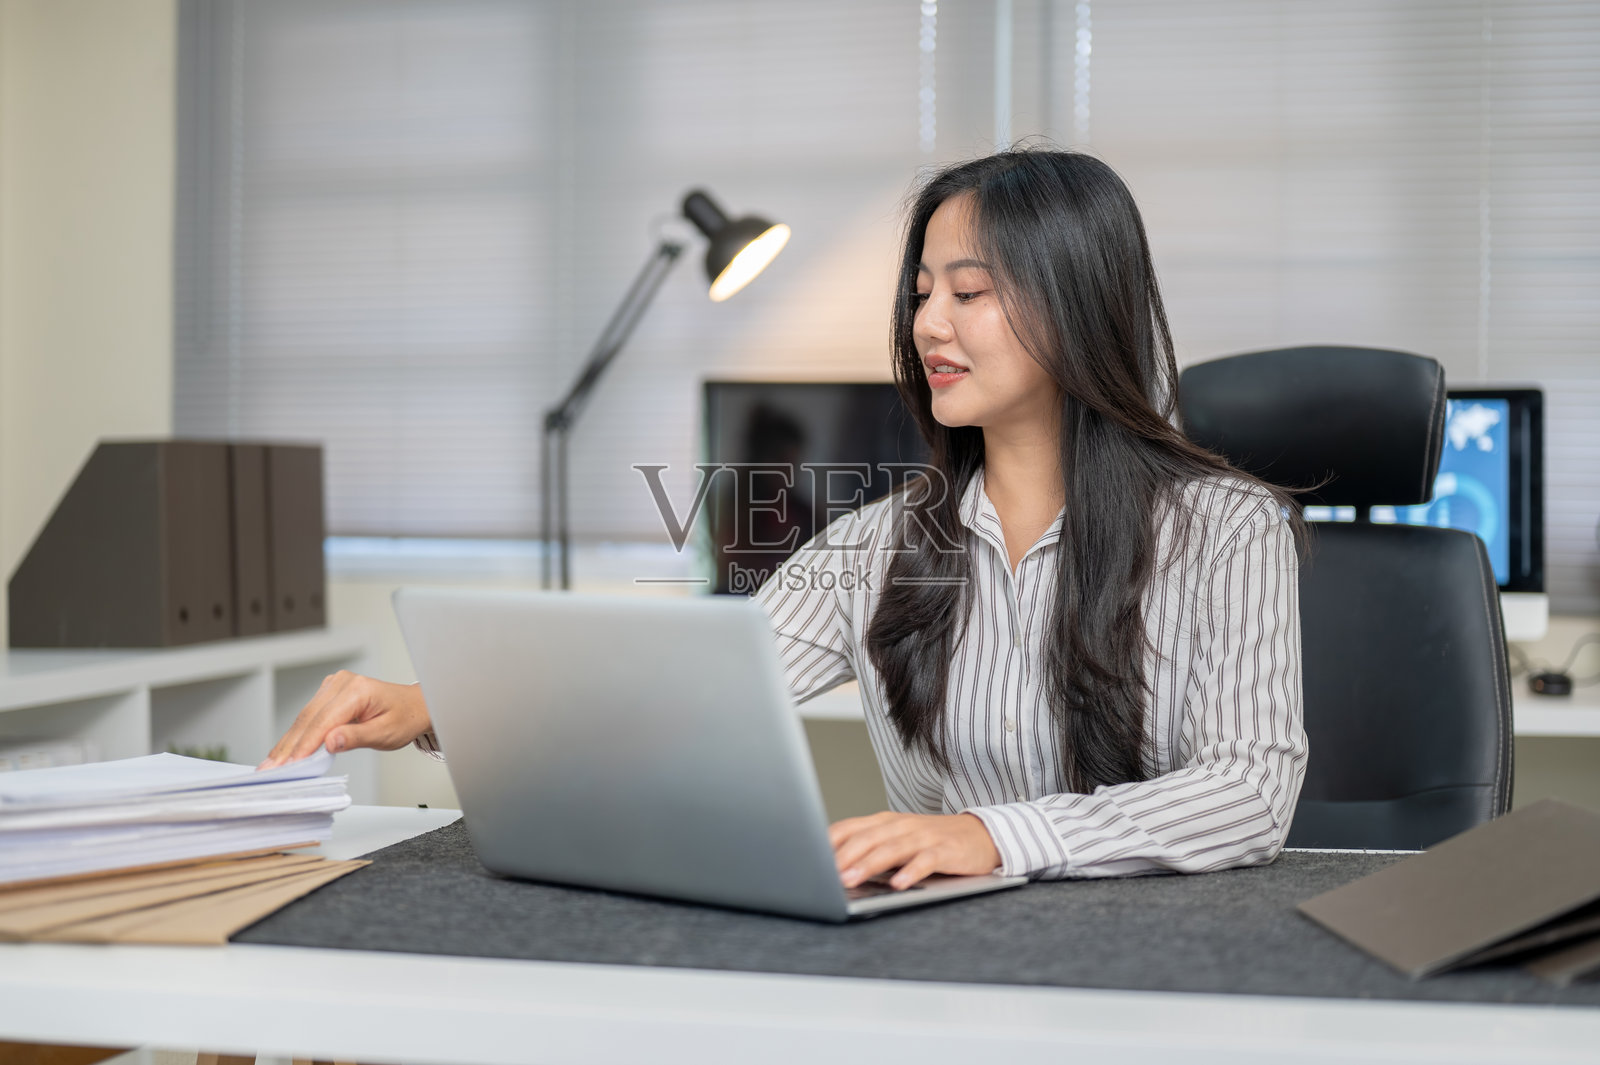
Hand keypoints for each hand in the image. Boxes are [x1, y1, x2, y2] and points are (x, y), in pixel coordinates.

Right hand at [258, 671, 431, 768]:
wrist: (414, 706)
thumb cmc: (404, 717)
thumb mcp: (386, 733)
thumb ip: (357, 737)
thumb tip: (329, 742)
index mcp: (357, 689)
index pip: (324, 721)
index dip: (305, 745)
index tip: (290, 765)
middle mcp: (342, 683)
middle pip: (309, 718)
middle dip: (289, 747)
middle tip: (271, 770)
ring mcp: (334, 686)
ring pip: (305, 717)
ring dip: (288, 742)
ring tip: (271, 764)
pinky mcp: (329, 694)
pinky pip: (309, 716)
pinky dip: (297, 734)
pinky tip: (285, 750)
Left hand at [829, 811, 1002, 890]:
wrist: (981, 836)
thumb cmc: (932, 841)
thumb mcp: (897, 841)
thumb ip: (869, 850)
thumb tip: (833, 869)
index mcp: (885, 822)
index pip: (850, 827)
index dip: (829, 842)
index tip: (809, 857)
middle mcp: (901, 826)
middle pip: (867, 838)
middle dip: (844, 856)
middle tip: (825, 874)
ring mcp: (923, 837)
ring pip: (891, 848)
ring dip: (869, 864)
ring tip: (851, 879)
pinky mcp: (945, 851)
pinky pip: (925, 860)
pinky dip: (911, 871)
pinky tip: (899, 884)